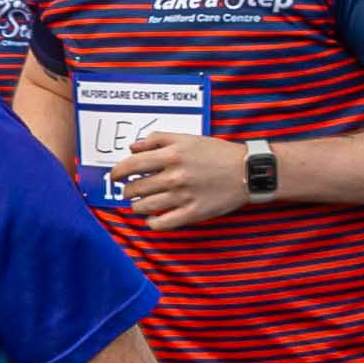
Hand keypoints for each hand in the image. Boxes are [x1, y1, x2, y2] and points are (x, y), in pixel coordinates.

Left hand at [109, 133, 256, 230]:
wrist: (247, 171)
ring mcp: (183, 196)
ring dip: (137, 206)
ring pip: (144, 207)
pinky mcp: (193, 213)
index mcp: (172, 155)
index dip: (118, 172)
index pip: (132, 165)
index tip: (116, 176)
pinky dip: (151, 223)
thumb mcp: (187, 138)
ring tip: (139, 204)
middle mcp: (175, 176)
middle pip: (135, 188)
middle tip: (130, 190)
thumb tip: (132, 148)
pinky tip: (152, 219)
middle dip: (127, 190)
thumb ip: (158, 139)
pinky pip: (162, 224)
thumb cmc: (217, 152)